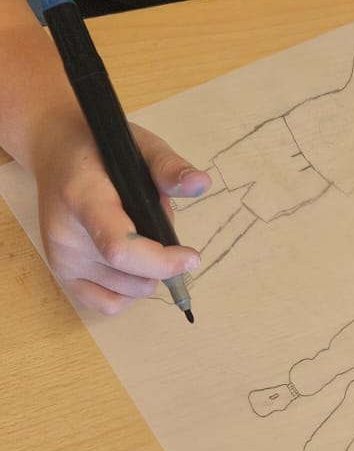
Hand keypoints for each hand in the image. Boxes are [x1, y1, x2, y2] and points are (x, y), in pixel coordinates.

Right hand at [31, 116, 208, 315]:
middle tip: (155, 225)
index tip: (192, 256)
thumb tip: (201, 184)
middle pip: (131, 276)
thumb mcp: (141, 146)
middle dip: (162, 260)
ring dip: (147, 273)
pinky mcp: (62, 275)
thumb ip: (169, 168)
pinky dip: (129, 292)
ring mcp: (61, 259)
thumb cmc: (102, 150)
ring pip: (129, 292)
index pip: (121, 248)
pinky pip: (109, 304)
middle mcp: (66, 235)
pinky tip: (132, 266)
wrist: (56, 153)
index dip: (162, 261)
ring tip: (138, 236)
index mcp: (82, 198)